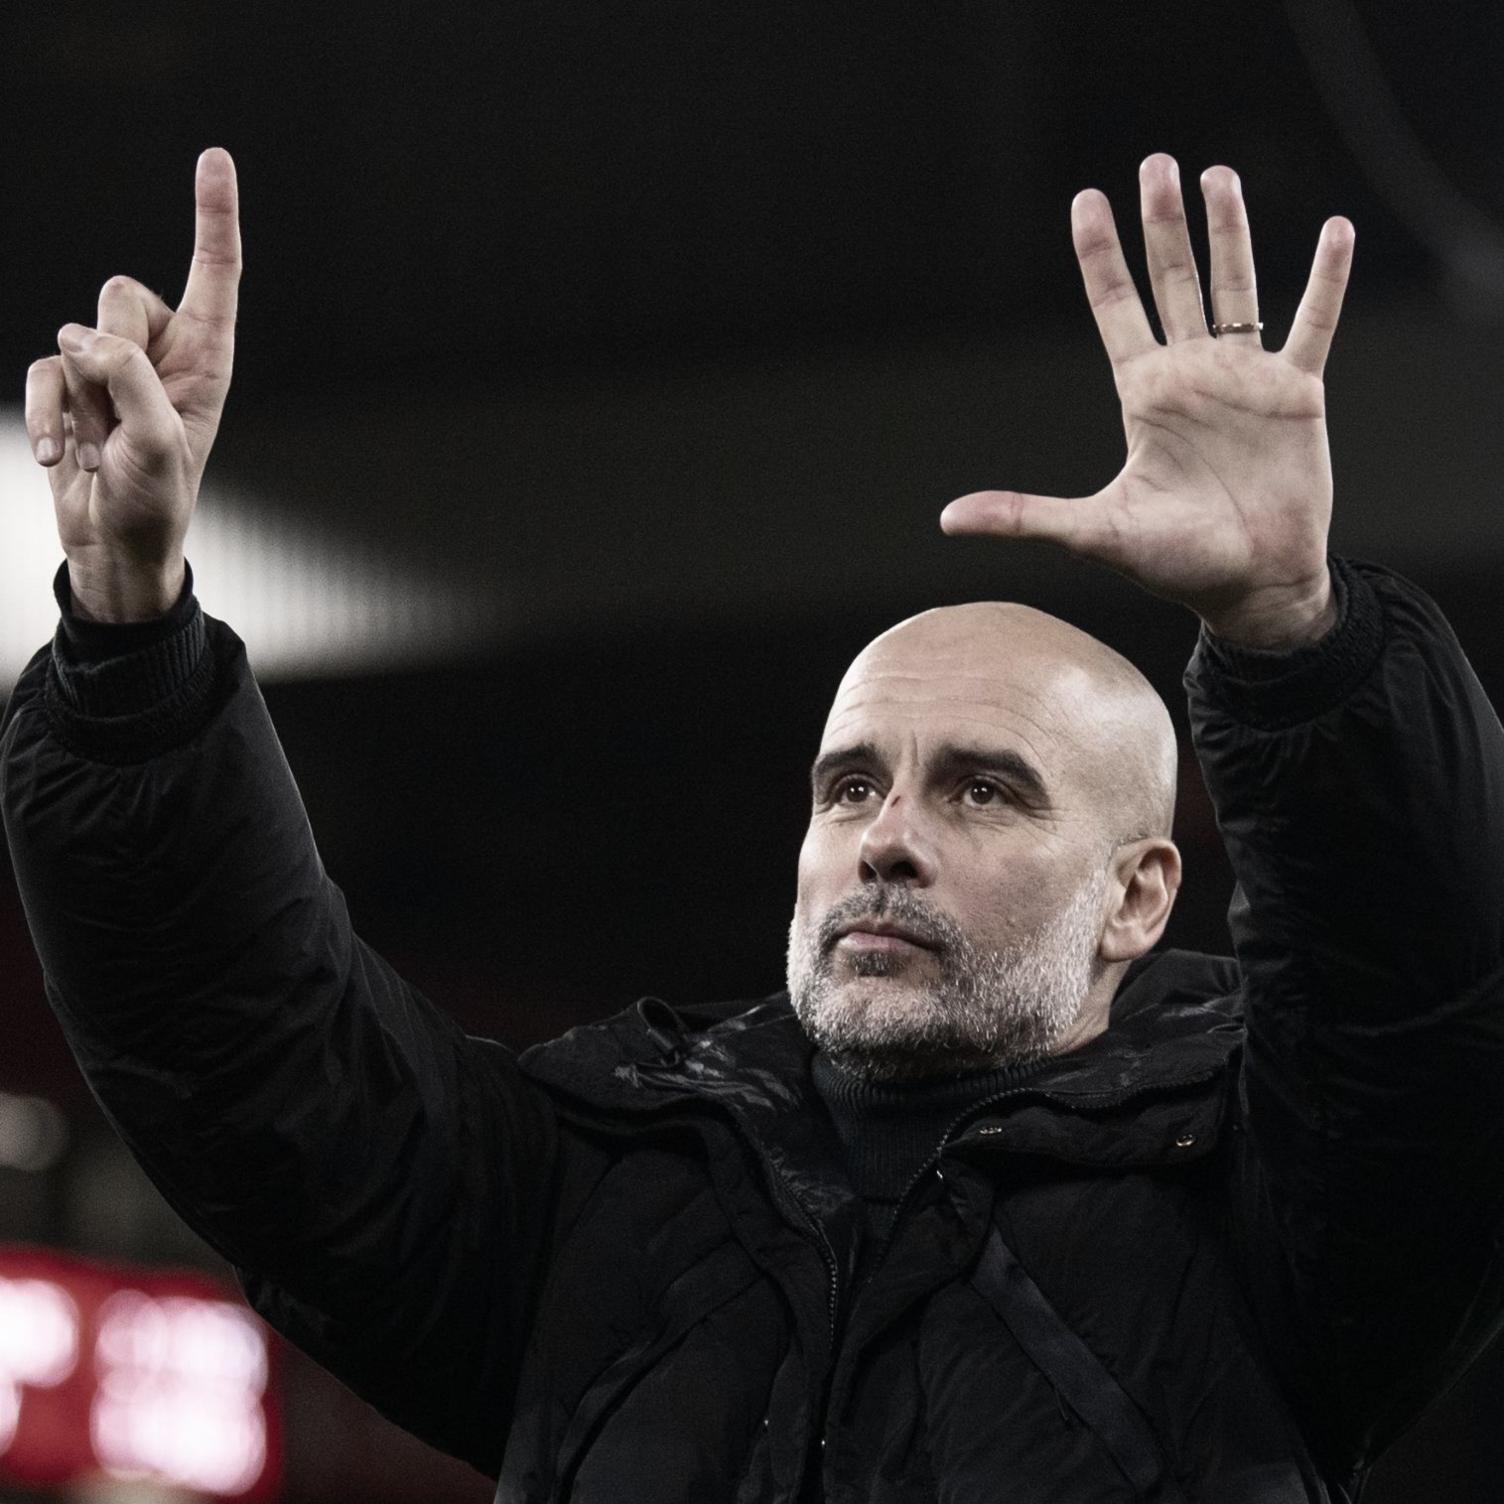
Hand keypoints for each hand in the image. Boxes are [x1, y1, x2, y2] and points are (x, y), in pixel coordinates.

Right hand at [24, 148, 241, 621]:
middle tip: (123, 418)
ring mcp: (113, 368)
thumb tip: (83, 339)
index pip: (215, 276)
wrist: (115, 546)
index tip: (215, 158)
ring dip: (80, 396)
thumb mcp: (158, 445)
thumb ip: (131, 380)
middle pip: (121, 293)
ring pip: (75, 331)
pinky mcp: (70, 386)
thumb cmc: (155, 502)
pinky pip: (42, 369)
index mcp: (207, 362)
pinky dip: (46, 413)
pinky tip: (59, 457)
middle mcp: (163, 354)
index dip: (213, 217)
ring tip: (101, 446)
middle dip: (112, 351)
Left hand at [940, 154, 1354, 647]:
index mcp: (1143, 395)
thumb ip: (1023, 516)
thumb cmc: (1174, 564)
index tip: (1086, 199)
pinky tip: (1333, 231)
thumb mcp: (1092, 532)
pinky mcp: (1297, 394)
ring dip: (1229, 231)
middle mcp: (1191, 375)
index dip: (1099, 253)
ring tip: (1217, 174)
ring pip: (1237, 286)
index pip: (1115, 307)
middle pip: (1173, 280)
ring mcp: (1244, 379)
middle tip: (1155, 162)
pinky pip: (1314, 323)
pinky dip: (1326, 280)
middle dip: (1162, 223)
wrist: (1251, 586)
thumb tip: (945, 520)